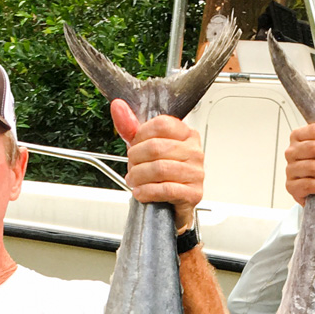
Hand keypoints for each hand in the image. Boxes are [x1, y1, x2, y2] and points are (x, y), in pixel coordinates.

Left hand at [112, 100, 203, 231]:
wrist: (171, 206)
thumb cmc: (161, 175)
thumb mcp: (144, 148)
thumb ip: (131, 128)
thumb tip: (118, 107)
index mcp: (186, 135)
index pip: (162, 124)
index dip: (140, 136)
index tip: (134, 146)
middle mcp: (195, 152)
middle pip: (156, 147)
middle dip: (135, 159)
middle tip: (131, 168)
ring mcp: (196, 173)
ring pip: (160, 169)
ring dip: (139, 176)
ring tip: (134, 181)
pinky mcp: (193, 193)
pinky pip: (166, 189)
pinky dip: (147, 192)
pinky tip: (141, 192)